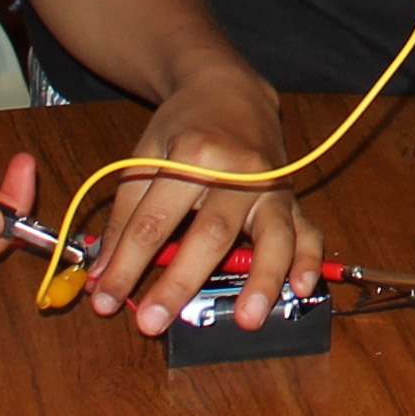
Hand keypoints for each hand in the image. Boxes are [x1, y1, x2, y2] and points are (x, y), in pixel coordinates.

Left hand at [83, 58, 323, 337]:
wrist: (230, 90)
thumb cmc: (183, 127)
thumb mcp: (143, 157)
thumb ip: (124, 217)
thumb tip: (103, 274)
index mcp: (192, 155)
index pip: (153, 222)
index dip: (126, 265)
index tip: (105, 300)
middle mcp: (237, 170)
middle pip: (209, 234)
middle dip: (178, 284)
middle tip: (152, 325)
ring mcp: (270, 184)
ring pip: (270, 235)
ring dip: (261, 279)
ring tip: (248, 319)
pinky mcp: (291, 197)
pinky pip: (307, 230)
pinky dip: (310, 260)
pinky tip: (302, 288)